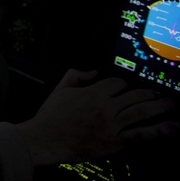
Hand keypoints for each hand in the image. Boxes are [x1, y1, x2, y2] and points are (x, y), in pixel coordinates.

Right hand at [18, 69, 177, 165]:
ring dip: (160, 107)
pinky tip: (172, 125)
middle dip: (149, 93)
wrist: (46, 138)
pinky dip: (159, 130)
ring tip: (171, 104)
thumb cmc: (52, 116)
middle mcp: (106, 107)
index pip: (118, 83)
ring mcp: (112, 125)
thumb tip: (93, 71)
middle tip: (158, 94)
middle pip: (135, 95)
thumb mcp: (60, 88)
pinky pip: (142, 134)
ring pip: (142, 112)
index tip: (126, 88)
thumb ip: (77, 74)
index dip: (123, 84)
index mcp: (93, 93)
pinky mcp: (115, 142)